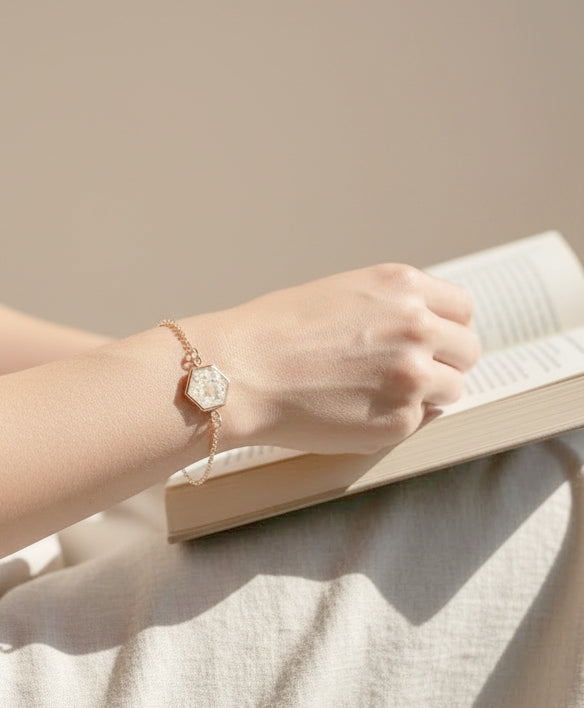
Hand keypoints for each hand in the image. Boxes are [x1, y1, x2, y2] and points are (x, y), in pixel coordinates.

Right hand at [190, 263, 481, 455]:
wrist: (240, 372)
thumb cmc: (275, 332)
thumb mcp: (343, 293)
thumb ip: (391, 308)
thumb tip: (425, 331)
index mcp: (403, 286)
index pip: (462, 308)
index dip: (447, 327)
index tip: (434, 341)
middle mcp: (418, 326)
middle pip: (467, 349)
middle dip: (444, 361)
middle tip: (408, 374)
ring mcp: (414, 376)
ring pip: (452, 388)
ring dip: (427, 393)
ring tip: (377, 394)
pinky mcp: (401, 421)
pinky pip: (424, 421)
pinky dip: (399, 419)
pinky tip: (359, 411)